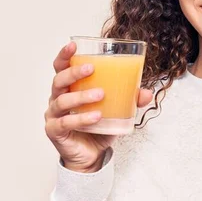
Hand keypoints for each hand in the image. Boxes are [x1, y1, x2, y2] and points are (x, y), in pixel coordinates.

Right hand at [44, 41, 152, 172]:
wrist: (91, 155)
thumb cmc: (99, 127)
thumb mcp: (117, 111)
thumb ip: (130, 100)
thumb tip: (147, 92)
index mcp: (69, 88)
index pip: (61, 67)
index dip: (65, 55)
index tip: (74, 45)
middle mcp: (57, 98)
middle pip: (59, 80)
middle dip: (74, 72)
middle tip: (91, 68)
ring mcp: (54, 115)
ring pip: (62, 101)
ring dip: (81, 96)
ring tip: (100, 95)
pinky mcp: (55, 131)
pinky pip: (66, 123)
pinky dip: (82, 119)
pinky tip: (96, 116)